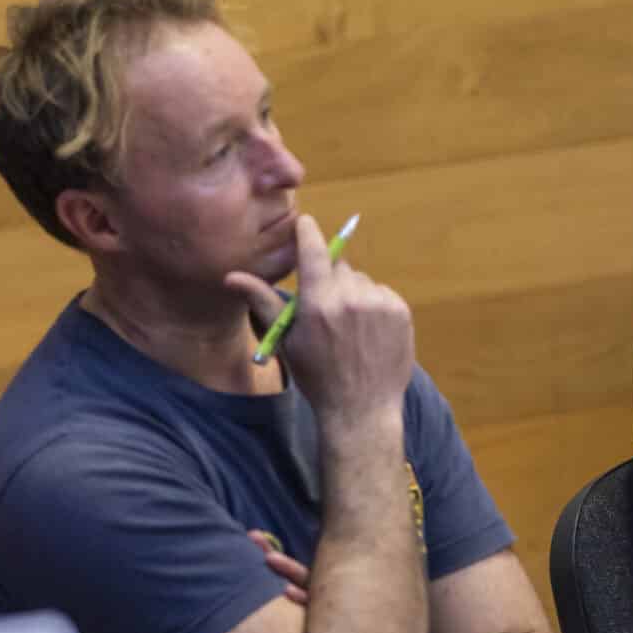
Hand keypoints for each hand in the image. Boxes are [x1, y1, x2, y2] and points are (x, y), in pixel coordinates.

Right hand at [226, 214, 413, 426]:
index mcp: (317, 304)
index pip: (313, 250)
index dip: (308, 233)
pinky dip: (375, 304)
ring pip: (361, 280)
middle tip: (327, 309)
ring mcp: (379, 304)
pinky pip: (382, 293)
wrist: (361, 408)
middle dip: (330, 279)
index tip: (306, 223)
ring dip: (353, 293)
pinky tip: (368, 331)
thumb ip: (263, 302)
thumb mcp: (287, 341)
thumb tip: (232, 277)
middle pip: (338, 266)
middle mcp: (349, 298)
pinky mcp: (400, 311)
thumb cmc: (318, 376)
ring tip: (349, 327)